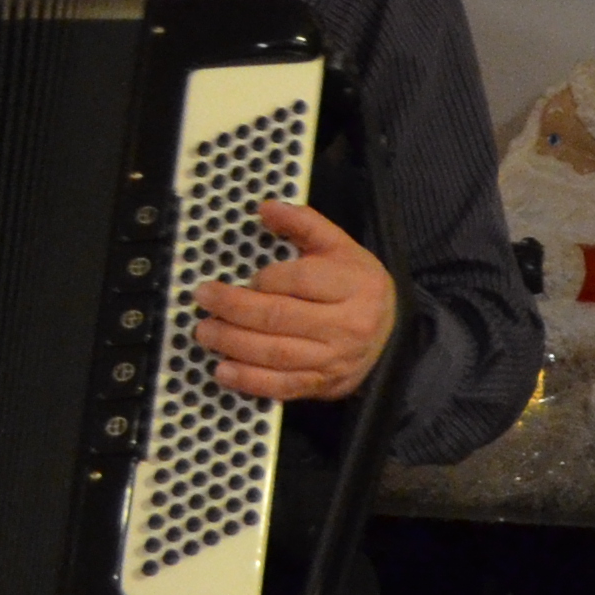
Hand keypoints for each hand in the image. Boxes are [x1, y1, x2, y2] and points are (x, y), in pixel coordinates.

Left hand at [191, 197, 395, 402]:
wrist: (390, 334)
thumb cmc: (357, 286)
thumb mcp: (340, 248)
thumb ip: (305, 224)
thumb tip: (266, 208)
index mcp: (356, 285)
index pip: (299, 280)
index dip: (264, 278)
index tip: (247, 278)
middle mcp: (349, 324)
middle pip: (279, 317)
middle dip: (233, 308)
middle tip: (204, 299)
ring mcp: (335, 359)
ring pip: (275, 353)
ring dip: (231, 343)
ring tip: (204, 331)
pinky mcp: (324, 384)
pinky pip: (281, 386)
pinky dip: (248, 380)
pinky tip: (222, 370)